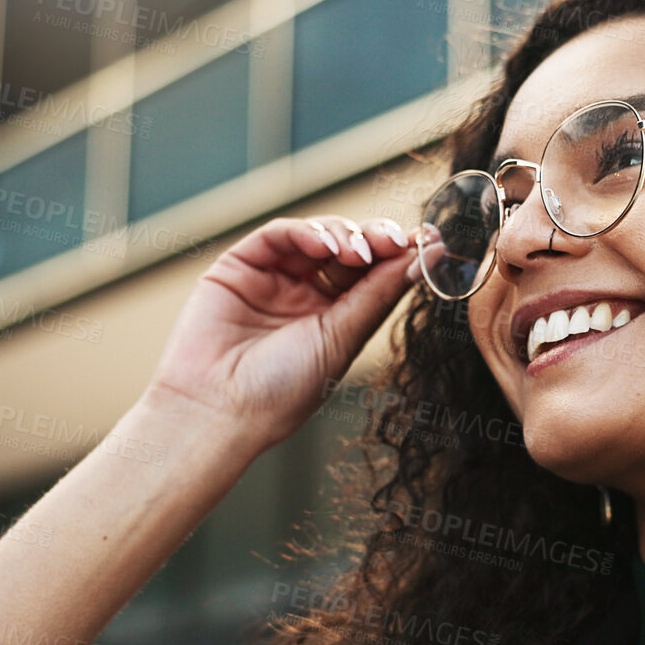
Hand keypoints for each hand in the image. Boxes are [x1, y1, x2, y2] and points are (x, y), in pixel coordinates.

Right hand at [145, 214, 424, 451]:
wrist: (217, 412)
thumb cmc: (279, 393)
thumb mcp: (341, 340)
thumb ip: (378, 295)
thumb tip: (424, 257)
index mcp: (333, 320)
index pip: (371, 275)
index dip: (397, 255)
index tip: (428, 240)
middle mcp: (304, 296)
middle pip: (348, 250)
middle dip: (376, 239)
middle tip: (396, 240)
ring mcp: (271, 279)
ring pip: (317, 236)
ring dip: (344, 234)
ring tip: (360, 251)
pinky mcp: (238, 267)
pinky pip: (277, 235)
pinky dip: (305, 232)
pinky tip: (325, 246)